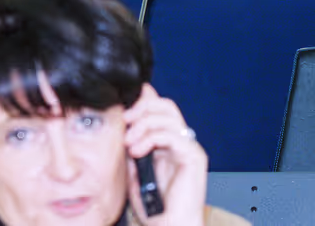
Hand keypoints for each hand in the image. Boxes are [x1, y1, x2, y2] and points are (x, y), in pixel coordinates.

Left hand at [124, 85, 206, 225]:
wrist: (167, 225)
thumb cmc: (152, 205)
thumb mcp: (133, 167)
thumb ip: (131, 144)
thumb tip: (121, 123)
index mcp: (167, 142)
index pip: (158, 108)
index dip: (141, 101)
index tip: (120, 109)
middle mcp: (181, 141)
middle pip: (165, 105)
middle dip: (141, 107)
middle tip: (124, 121)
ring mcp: (189, 148)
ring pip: (167, 116)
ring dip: (142, 125)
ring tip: (128, 144)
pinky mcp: (194, 157)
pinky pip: (172, 135)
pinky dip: (150, 138)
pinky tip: (137, 151)